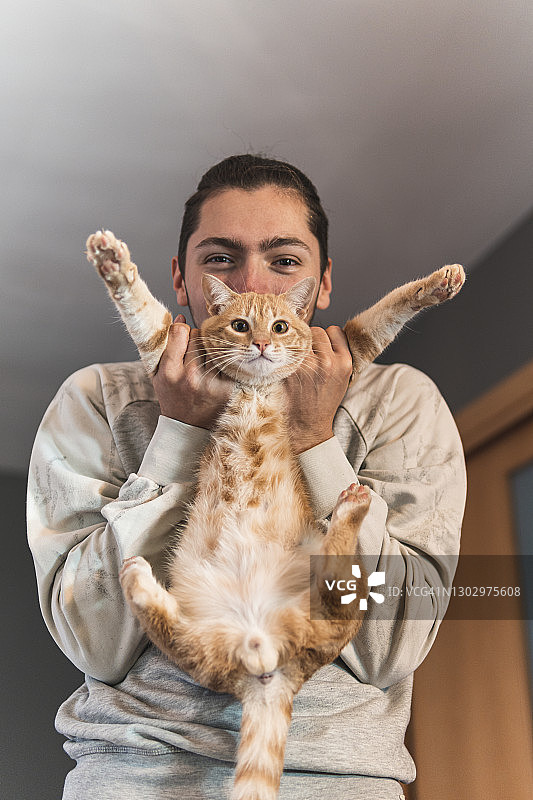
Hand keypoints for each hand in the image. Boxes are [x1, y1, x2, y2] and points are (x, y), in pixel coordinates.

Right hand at [152, 315, 232, 428]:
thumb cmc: (172, 395)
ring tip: (204, 360)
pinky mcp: (227, 388)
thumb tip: (180, 319)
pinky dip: (223, 360)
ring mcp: (211, 382)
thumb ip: (167, 345)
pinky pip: (226, 361)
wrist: (187, 426)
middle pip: (199, 337)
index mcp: (170, 371)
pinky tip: (216, 367)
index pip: (180, 332)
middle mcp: (191, 376)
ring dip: (211, 348)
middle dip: (196, 339)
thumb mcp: (159, 372)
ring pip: (214, 346)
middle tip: (194, 350)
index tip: (182, 335)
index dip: (182, 329)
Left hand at [282, 326, 352, 454]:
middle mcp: (329, 362)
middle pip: (317, 332)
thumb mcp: (342, 378)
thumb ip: (338, 356)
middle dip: (312, 340)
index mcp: (345, 362)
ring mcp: (309, 366)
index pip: (335, 331)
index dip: (327, 337)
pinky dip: (287, 354)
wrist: (309, 424)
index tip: (322, 346)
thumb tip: (328, 335)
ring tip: (298, 359)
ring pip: (302, 338)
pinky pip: (288, 350)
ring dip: (298, 345)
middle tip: (308, 354)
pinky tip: (287, 364)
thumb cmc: (324, 401)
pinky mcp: (292, 371)